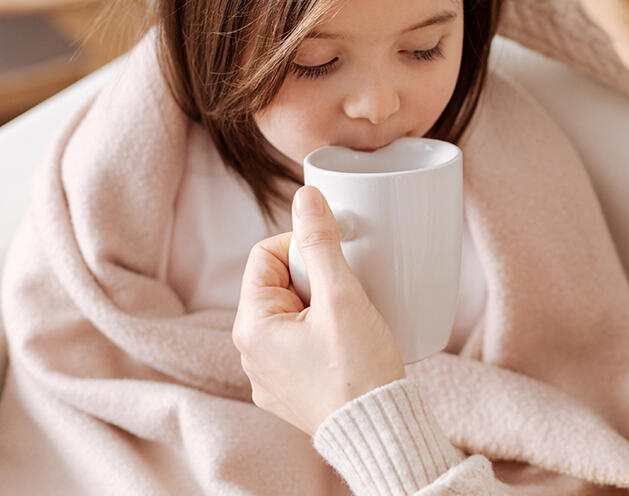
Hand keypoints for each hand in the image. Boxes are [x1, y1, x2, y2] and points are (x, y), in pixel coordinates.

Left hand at [233, 185, 406, 435]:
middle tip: (350, 292)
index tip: (337, 259)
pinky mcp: (290, 391)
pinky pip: (300, 345)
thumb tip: (306, 197)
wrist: (378, 432)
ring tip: (354, 318)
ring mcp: (269, 376)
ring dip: (322, 306)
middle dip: (317, 279)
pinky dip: (323, 335)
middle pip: (279, 284)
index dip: (303, 247)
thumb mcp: (342, 297)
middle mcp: (250, 353)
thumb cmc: (359, 371)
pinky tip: (350, 344)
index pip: (266, 255)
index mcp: (251, 326)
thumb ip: (321, 243)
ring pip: (292, 315)